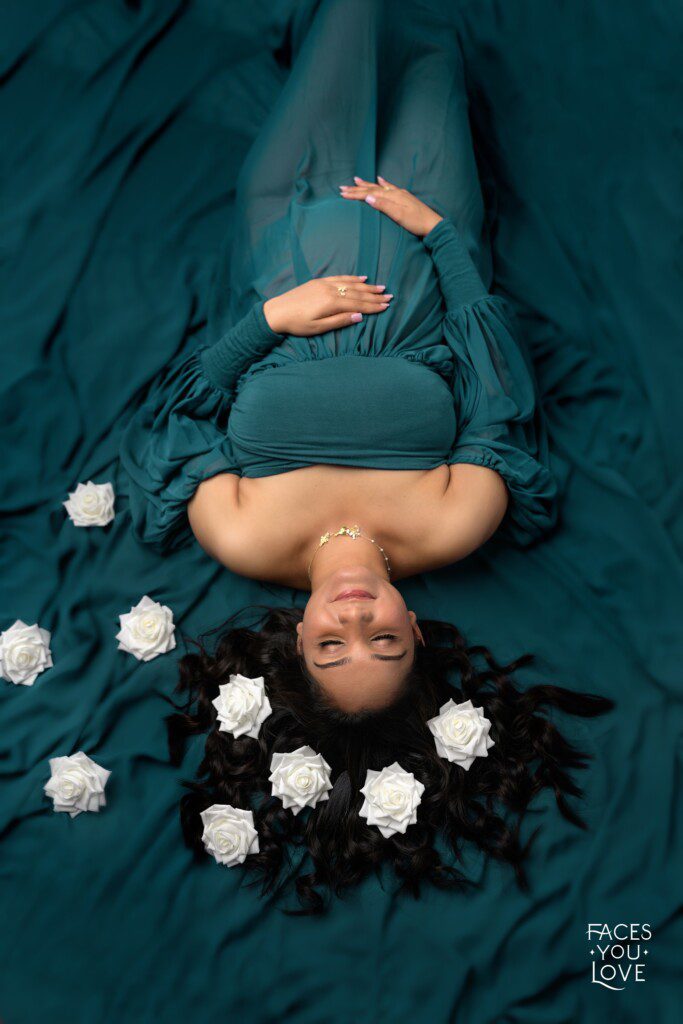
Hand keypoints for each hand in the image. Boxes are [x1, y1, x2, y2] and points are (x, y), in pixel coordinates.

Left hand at [263, 276, 391, 335]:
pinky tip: (361, 278)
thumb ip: (340, 321)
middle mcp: (330, 290)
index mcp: (332, 303)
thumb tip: (359, 317)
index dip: (373, 306)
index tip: (386, 306)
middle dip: (374, 295)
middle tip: (389, 296)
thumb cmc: (297, 324)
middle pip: (357, 293)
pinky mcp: (319, 282)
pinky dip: (352, 278)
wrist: (276, 312)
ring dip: (367, 286)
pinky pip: (340, 278)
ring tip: (380, 287)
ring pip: (350, 284)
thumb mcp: (319, 328)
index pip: (358, 305)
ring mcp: (325, 284)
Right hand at [339, 176, 442, 236]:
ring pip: (379, 187)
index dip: (355, 194)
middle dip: (357, 188)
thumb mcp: (399, 216)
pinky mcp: (404, 198)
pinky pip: (390, 187)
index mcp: (392, 196)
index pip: (370, 194)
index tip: (343, 194)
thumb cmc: (416, 223)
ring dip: (367, 184)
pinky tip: (380, 180)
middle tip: (343, 187)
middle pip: (372, 189)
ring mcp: (400, 194)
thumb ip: (383, 206)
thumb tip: (368, 197)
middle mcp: (395, 193)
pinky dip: (383, 183)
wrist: (433, 225)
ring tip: (356, 179)